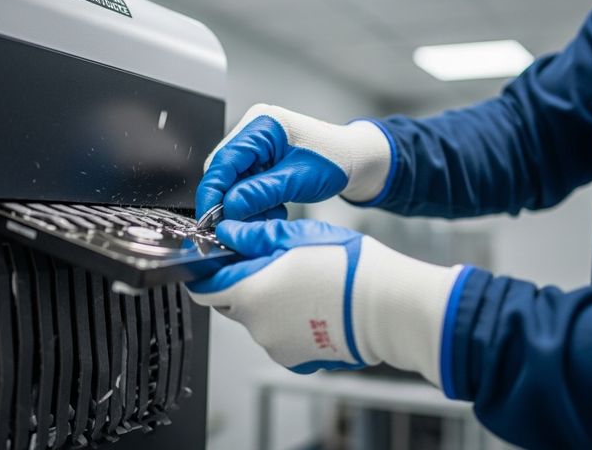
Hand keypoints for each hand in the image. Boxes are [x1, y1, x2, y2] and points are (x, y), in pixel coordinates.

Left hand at [188, 219, 463, 383]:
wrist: (388, 306)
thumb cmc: (348, 266)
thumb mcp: (297, 235)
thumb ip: (255, 235)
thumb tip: (227, 232)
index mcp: (250, 292)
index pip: (203, 287)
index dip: (206, 271)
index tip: (217, 259)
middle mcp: (257, 326)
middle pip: (231, 303)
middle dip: (241, 283)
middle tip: (269, 261)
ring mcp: (277, 347)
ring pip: (258, 320)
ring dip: (268, 302)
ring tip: (303, 282)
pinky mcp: (297, 360)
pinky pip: (281, 338)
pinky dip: (289, 323)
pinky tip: (314, 306)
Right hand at [196, 104, 393, 220]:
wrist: (355, 160)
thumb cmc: (336, 160)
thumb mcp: (297, 180)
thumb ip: (260, 193)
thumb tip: (228, 208)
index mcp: (263, 125)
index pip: (224, 160)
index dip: (213, 192)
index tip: (208, 219)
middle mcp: (255, 130)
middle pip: (225, 170)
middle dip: (230, 201)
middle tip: (238, 225)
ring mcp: (257, 143)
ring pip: (234, 180)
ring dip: (246, 204)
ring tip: (269, 216)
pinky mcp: (262, 157)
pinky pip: (246, 183)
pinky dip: (255, 201)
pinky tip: (273, 209)